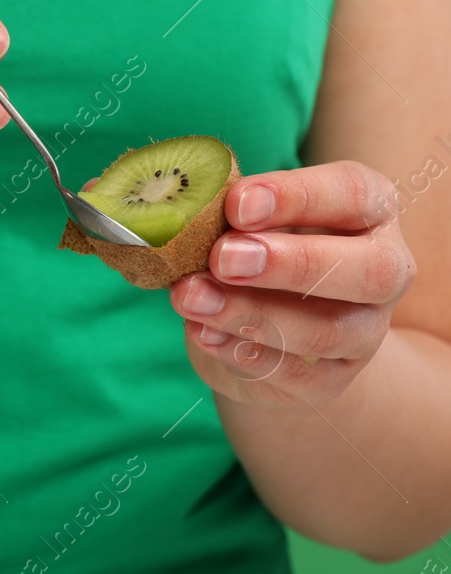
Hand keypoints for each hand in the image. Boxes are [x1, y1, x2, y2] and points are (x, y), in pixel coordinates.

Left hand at [169, 161, 415, 406]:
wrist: (261, 329)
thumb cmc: (254, 246)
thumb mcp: (249, 218)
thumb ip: (234, 214)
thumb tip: (189, 216)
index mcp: (368, 211)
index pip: (354, 194)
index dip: (296, 197)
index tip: (236, 204)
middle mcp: (385, 271)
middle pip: (370, 271)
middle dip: (291, 263)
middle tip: (222, 258)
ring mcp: (365, 331)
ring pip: (328, 330)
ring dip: (251, 314)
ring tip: (190, 297)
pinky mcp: (331, 380)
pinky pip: (298, 376)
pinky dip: (245, 354)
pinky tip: (202, 332)